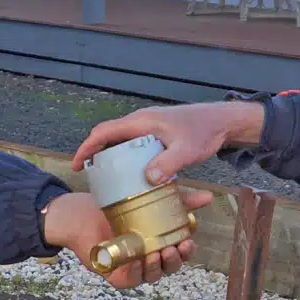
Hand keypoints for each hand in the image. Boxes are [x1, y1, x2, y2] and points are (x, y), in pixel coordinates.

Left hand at [41, 190, 210, 288]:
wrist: (78, 214)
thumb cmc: (113, 209)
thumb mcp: (149, 201)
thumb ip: (179, 200)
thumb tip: (208, 197)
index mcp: (158, 244)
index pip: (179, 253)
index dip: (186, 251)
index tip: (188, 240)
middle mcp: (147, 259)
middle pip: (168, 267)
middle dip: (174, 260)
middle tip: (174, 248)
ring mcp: (132, 269)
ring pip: (151, 275)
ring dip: (157, 266)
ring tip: (157, 253)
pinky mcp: (115, 275)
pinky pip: (130, 279)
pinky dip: (136, 271)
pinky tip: (139, 260)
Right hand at [71, 101, 264, 182]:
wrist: (222, 121)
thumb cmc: (204, 132)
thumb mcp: (187, 150)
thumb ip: (169, 163)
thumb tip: (149, 178)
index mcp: (141, 122)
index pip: (104, 131)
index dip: (87, 147)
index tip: (77, 164)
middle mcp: (141, 121)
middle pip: (108, 135)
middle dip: (94, 153)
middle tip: (87, 175)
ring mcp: (149, 126)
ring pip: (120, 140)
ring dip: (109, 155)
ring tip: (104, 178)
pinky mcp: (156, 133)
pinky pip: (132, 144)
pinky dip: (124, 156)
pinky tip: (129, 173)